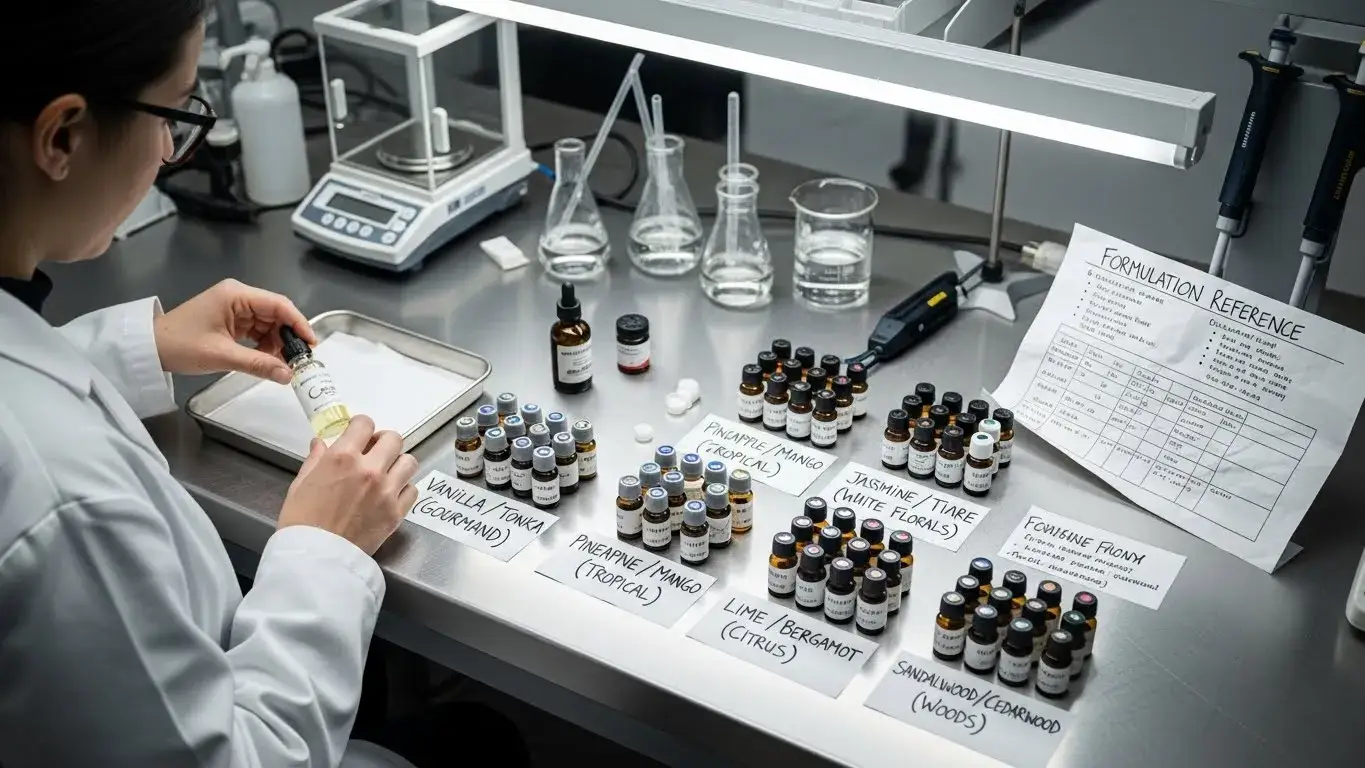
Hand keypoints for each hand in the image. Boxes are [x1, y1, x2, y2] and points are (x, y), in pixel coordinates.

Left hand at [155, 279, 315, 383]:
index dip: (299, 324)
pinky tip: (269, 359)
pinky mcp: (230, 319)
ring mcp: (234, 307)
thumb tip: (289, 375)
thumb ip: (259, 364)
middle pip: (276, 313)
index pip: (279, 304)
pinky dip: (265, 344)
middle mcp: (238, 296)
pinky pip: (257, 330)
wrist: (149, 348)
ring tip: (284, 364)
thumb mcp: (222, 356)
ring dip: (277, 343)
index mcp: (236, 295)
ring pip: (268, 323)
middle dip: (289, 337)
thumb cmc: (180, 345)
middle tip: (300, 360)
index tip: (312, 344)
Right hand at [279, 416, 418, 555]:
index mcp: (342, 458)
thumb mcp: (300, 485)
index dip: (362, 427)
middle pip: (394, 438)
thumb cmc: (301, 522)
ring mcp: (387, 491)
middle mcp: (370, 470)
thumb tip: (320, 444)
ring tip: (386, 473)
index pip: (365, 424)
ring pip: (409, 461)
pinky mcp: (397, 512)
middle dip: (383, 442)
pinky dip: (404, 489)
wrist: (315, 559)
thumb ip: (315, 460)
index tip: (359, 435)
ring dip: (398, 463)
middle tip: (374, 453)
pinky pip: (412, 489)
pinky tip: (390, 494)